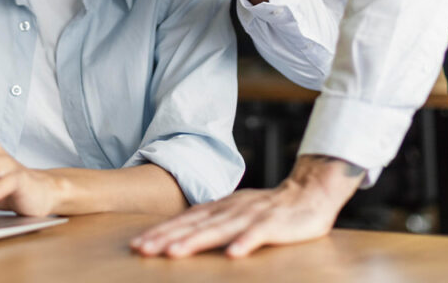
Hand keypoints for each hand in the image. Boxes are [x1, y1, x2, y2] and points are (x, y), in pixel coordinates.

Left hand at [130, 156, 362, 257]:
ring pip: (219, 229)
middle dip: (166, 238)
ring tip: (173, 253)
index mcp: (220, 207)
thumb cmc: (270, 208)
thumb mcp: (235, 212)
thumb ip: (212, 221)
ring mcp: (252, 215)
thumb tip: (181, 234)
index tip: (137, 244)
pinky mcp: (274, 224)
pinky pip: (258, 234)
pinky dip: (244, 243)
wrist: (309, 192)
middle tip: (142, 250)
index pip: (184, 221)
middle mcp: (231, 209)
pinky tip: (232, 255)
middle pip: (194, 225)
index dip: (160, 232)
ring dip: (195, 241)